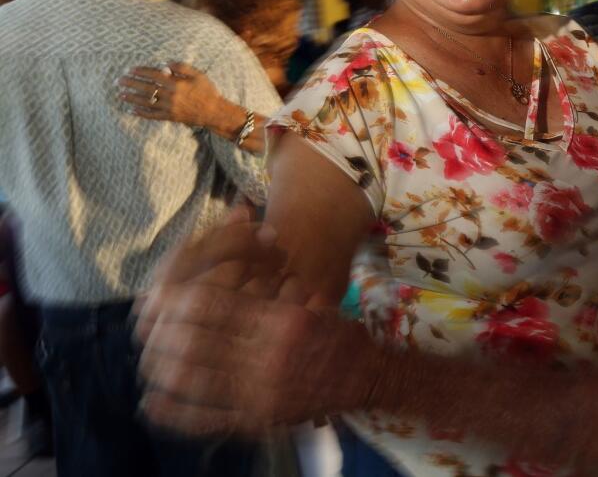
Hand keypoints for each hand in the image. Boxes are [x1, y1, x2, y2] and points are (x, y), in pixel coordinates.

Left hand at [118, 63, 223, 127]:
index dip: (141, 72)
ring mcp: (169, 108)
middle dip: (132, 84)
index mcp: (177, 84)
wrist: (214, 112)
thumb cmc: (207, 91)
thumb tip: (164, 64)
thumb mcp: (198, 75)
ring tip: (121, 95)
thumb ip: (181, 67)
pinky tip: (132, 111)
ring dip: (132, 98)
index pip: (154, 76)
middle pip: (147, 88)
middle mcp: (171, 96)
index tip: (130, 70)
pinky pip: (153, 115)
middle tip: (119, 81)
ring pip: (146, 102)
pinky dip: (142, 113)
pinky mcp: (170, 117)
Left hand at [135, 210, 370, 435]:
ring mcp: (262, 392)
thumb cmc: (336, 333)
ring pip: (192, 380)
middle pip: (193, 340)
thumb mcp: (310, 300)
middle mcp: (269, 356)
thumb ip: (268, 286)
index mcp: (281, 320)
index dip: (176, 299)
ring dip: (161, 369)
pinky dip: (174, 412)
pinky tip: (152, 402)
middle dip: (161, 332)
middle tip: (143, 326)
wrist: (369, 378)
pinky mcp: (258, 420)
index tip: (155, 295)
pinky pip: (206, 419)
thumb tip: (221, 263)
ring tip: (146, 358)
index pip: (211, 305)